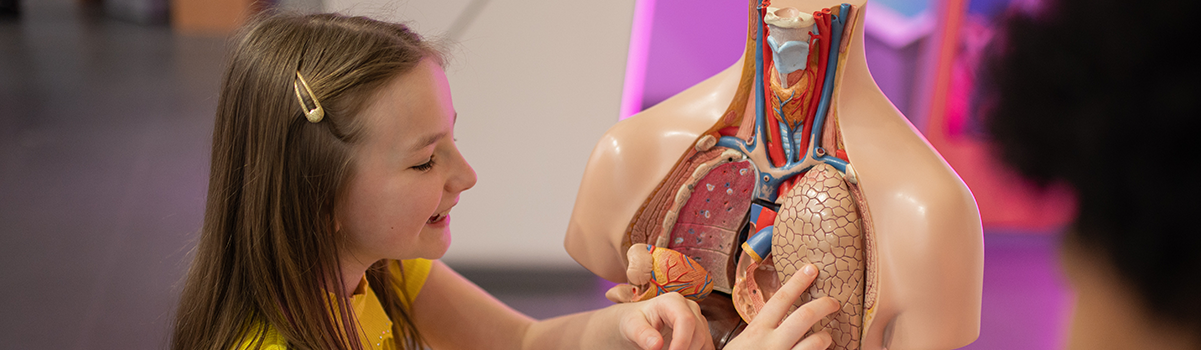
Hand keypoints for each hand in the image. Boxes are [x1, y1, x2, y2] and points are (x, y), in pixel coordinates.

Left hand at [617, 292, 713, 349]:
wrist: (638, 324)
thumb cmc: (634, 321)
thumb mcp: (632, 326)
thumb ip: (643, 334)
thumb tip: (656, 345)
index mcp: (672, 301)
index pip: (686, 320)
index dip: (681, 341)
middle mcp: (690, 308)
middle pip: (698, 333)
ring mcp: (698, 319)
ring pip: (705, 342)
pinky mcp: (702, 332)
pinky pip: (707, 347)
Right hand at [724, 264, 839, 349]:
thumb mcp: (741, 344)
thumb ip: (758, 331)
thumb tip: (777, 314)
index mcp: (757, 331)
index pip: (781, 299)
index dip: (798, 281)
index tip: (812, 269)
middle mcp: (773, 344)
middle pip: (805, 315)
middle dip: (824, 304)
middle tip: (833, 302)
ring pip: (817, 341)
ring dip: (825, 337)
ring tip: (826, 337)